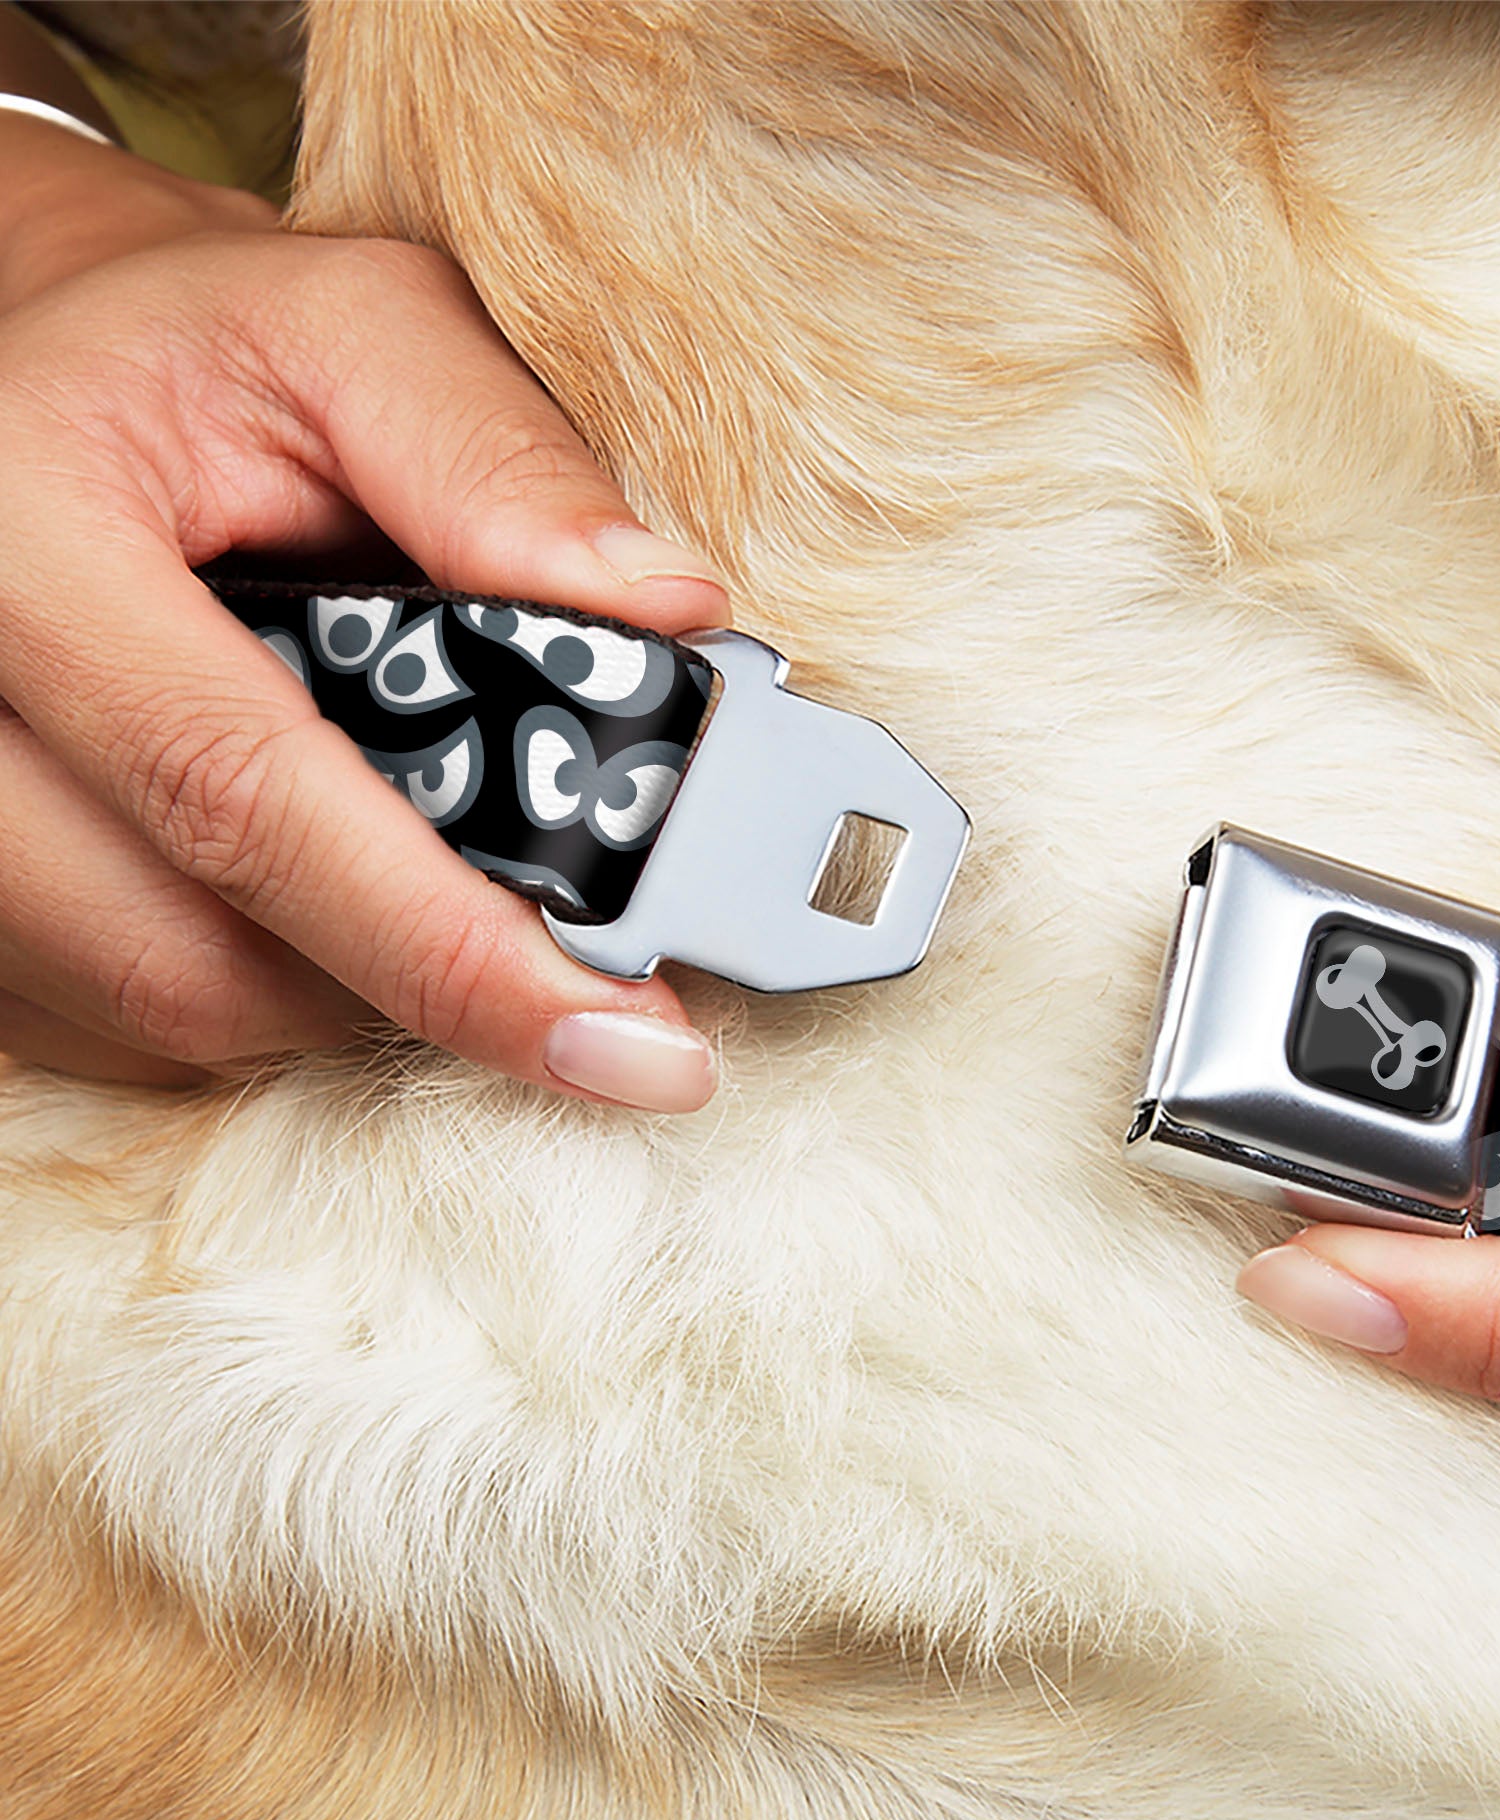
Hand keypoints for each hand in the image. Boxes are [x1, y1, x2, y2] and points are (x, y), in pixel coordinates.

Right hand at [0, 119, 728, 1105]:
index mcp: (20, 533)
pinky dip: (259, 986)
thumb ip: (498, 460)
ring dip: (342, 989)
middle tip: (577, 973)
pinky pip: (114, 1017)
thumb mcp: (354, 332)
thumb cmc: (203, 349)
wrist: (37, 367)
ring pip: (159, 1007)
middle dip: (417, 985)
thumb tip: (671, 612)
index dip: (448, 947)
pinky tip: (328, 899)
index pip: (243, 796)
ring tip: (443, 892)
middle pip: (191, 956)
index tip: (627, 1043)